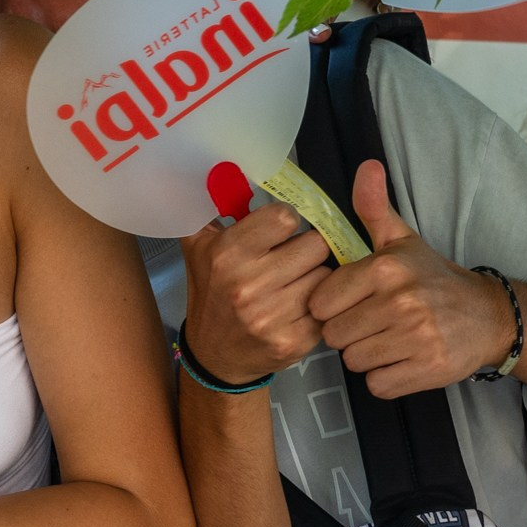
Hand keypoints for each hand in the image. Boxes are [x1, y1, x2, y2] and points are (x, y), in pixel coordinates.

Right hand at [180, 201, 330, 384]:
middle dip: (307, 250)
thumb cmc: (211, 294)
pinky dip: (319, 308)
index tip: (280, 233)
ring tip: (295, 286)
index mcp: (226, 255)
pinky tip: (299, 311)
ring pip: (325, 277)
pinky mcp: (293, 342)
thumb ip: (209, 207)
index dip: (287, 223)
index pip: (286, 217)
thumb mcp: (198, 248)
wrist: (215, 357)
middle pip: (314, 246)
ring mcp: (271, 317)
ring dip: (315, 278)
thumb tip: (223, 169)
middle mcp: (247, 286)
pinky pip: (327, 310)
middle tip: (293, 261)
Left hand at [306, 160, 514, 396]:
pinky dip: (384, 377)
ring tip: (387, 339)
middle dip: (347, 333)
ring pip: (353, 361)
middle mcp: (400, 302)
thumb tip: (365, 166)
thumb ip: (374, 208)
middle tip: (371, 323)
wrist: (487, 316)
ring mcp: (415, 338)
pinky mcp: (427, 369)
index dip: (330, 306)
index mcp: (385, 268)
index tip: (351, 302)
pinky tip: (400, 359)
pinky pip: (377, 385)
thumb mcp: (402, 241)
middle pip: (334, 335)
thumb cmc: (432, 279)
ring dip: (365, 355)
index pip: (321, 302)